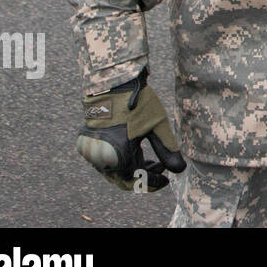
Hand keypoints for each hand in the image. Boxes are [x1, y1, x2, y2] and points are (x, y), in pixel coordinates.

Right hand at [77, 67, 185, 191]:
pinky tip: (135, 154)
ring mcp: (91, 152)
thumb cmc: (138, 103)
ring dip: (132, 170)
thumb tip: (180, 170)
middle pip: (123, 179)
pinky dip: (120, 162)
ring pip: (112, 171)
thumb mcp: (158, 126)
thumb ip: (167, 150)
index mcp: (119, 156)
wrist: (113, 83)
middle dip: (143, 178)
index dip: (153, 183)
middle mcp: (101, 158)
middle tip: (161, 171)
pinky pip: (104, 161)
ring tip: (152, 162)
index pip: (137, 180)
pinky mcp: (86, 143)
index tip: (166, 180)